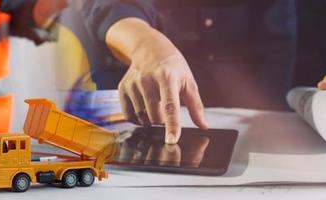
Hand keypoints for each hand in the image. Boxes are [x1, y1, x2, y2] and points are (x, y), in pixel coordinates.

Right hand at [107, 18, 207, 143]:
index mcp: (168, 78)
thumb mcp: (188, 81)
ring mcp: (133, 84)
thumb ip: (196, 105)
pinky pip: (129, 115)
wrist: (149, 48)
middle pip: (155, 116)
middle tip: (165, 105)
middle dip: (163, 119)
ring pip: (142, 117)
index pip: (170, 106)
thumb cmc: (173, 66)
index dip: (172, 125)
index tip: (171, 140)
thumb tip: (203, 126)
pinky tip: (143, 106)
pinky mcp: (122, 88)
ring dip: (150, 117)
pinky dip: (138, 117)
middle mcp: (147, 80)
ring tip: (155, 101)